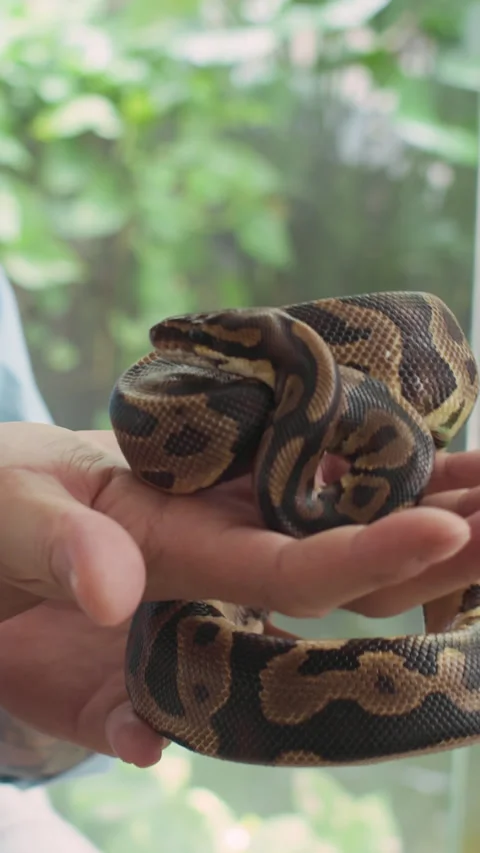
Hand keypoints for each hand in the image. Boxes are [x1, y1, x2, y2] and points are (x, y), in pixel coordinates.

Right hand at [0, 422, 479, 766]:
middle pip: (350, 563)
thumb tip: (113, 606)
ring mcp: (237, 521)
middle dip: (439, 541)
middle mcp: (226, 554)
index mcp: (178, 566)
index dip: (368, 558)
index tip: (451, 528)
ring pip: (348, 523)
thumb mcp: (11, 528)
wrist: (10, 505)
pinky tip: (437, 451)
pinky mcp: (236, 488)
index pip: (290, 577)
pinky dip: (382, 470)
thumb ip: (58, 558)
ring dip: (430, 501)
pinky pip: (320, 485)